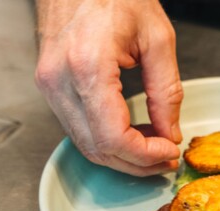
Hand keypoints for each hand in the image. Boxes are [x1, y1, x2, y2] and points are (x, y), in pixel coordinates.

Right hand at [35, 0, 182, 175]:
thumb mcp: (157, 39)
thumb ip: (166, 92)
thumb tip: (170, 132)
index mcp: (88, 66)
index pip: (113, 137)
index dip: (144, 154)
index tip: (169, 150)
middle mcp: (60, 80)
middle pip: (97, 148)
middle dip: (137, 162)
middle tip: (166, 159)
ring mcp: (50, 85)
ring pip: (86, 144)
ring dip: (123, 154)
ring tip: (155, 147)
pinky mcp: (51, 85)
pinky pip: (79, 127)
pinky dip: (108, 139)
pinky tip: (133, 133)